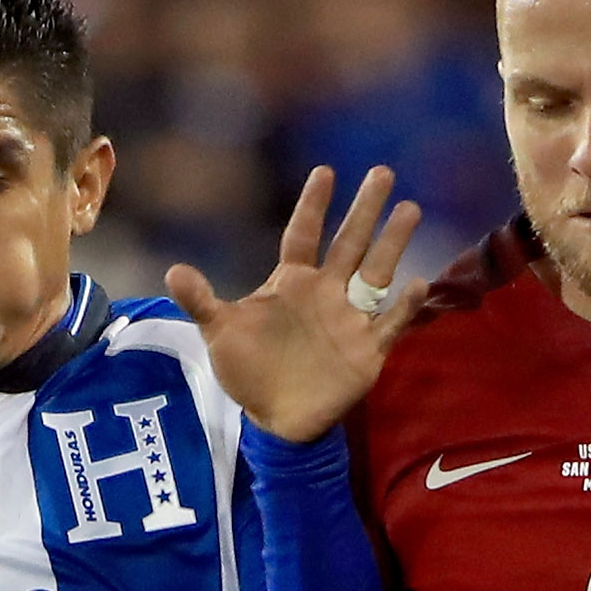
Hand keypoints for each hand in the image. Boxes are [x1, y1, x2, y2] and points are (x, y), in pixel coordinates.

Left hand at [166, 165, 424, 445]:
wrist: (277, 419)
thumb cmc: (249, 371)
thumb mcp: (219, 333)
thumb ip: (202, 301)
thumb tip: (172, 271)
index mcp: (292, 282)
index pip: (304, 234)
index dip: (313, 205)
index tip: (325, 171)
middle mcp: (326, 292)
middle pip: (348, 242)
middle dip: (365, 209)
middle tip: (383, 172)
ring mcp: (349, 319)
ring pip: (376, 273)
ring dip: (392, 243)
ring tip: (410, 208)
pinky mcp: (367, 350)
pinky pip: (390, 324)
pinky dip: (405, 307)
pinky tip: (418, 284)